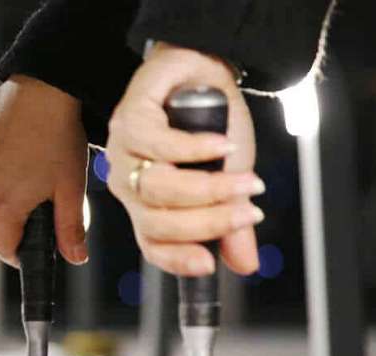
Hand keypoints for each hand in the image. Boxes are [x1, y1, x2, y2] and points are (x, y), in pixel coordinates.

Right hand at [0, 75, 88, 265]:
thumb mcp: (71, 187)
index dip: (19, 253)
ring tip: (24, 166)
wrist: (43, 88)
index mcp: (1, 206)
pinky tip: (8, 150)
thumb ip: (70, 228)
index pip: (3, 248)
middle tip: (39, 192)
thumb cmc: (59, 138)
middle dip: (13, 214)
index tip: (32, 247)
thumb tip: (76, 258)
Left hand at [105, 43, 264, 275]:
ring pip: (159, 187)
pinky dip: (196, 148)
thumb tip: (246, 265)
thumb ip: (233, 222)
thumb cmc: (210, 125)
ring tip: (247, 182)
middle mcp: (131, 185)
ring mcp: (124, 153)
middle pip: (157, 221)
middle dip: (208, 222)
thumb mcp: (231, 176)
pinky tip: (224, 144)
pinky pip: (158, 144)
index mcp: (149, 205)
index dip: (177, 259)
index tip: (209, 266)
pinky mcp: (129, 119)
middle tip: (250, 213)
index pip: (153, 244)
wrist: (201, 69)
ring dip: (209, 188)